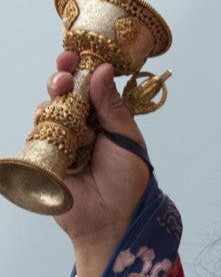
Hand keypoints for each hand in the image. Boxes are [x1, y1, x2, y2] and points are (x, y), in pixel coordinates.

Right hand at [46, 51, 150, 276]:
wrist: (111, 221)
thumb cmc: (127, 183)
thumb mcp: (127, 139)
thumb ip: (112, 106)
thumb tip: (101, 69)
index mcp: (104, 119)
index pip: (89, 86)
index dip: (81, 68)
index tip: (76, 55)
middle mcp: (81, 126)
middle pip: (63, 92)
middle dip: (61, 77)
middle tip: (63, 74)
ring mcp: (61, 141)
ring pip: (48, 109)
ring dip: (53, 100)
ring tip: (62, 102)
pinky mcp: (45, 157)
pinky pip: (37, 134)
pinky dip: (43, 126)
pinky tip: (53, 127)